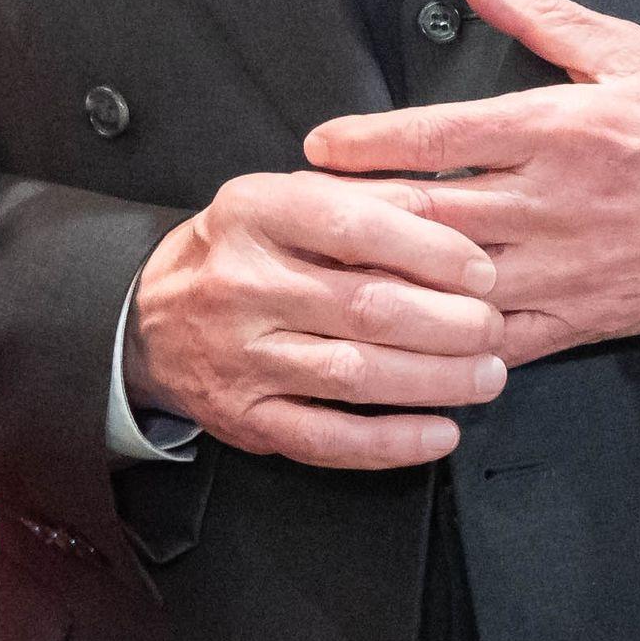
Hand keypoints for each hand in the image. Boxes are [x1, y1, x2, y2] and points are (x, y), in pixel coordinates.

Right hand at [128, 166, 510, 469]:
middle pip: (366, 307)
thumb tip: (456, 208)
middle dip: (449, 323)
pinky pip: (326, 438)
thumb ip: (368, 197)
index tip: (482, 272)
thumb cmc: (240, 254)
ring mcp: (239, 356)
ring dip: (435, 381)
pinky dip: (391, 442)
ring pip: (353, 375)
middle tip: (493, 329)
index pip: (354, 225)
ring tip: (487, 376)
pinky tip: (439, 433)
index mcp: (253, 213)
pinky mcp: (243, 417)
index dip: (432, 250)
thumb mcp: (286, 201)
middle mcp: (240, 284)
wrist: (146, 321)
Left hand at [305, 0, 639, 365]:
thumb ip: (537, 12)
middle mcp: (556, 201)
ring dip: (388, 283)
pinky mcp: (587, 317)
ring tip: (326, 277)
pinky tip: (404, 338)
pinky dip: (448, 340)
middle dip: (355, 217)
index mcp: (562, 127)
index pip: (441, 136)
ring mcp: (569, 266)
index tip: (317, 148)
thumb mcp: (629, 51)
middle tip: (296, 216)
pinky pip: (501, 338)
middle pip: (430, 214)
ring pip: (455, 282)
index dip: (368, 144)